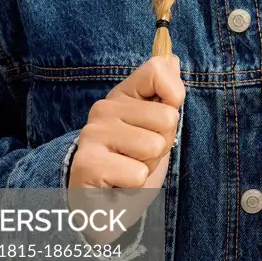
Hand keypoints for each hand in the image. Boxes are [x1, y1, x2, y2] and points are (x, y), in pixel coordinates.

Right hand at [68, 56, 184, 242]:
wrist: (99, 202)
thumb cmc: (130, 160)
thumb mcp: (153, 125)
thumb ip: (163, 92)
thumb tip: (173, 59)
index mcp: (122, 95)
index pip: (157, 70)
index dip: (174, 95)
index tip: (164, 114)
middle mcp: (103, 109)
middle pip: (168, 118)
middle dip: (163, 144)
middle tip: (141, 155)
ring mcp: (93, 135)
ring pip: (154, 147)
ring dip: (148, 166)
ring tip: (129, 169)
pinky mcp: (87, 164)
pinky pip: (138, 174)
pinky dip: (135, 185)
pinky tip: (118, 184)